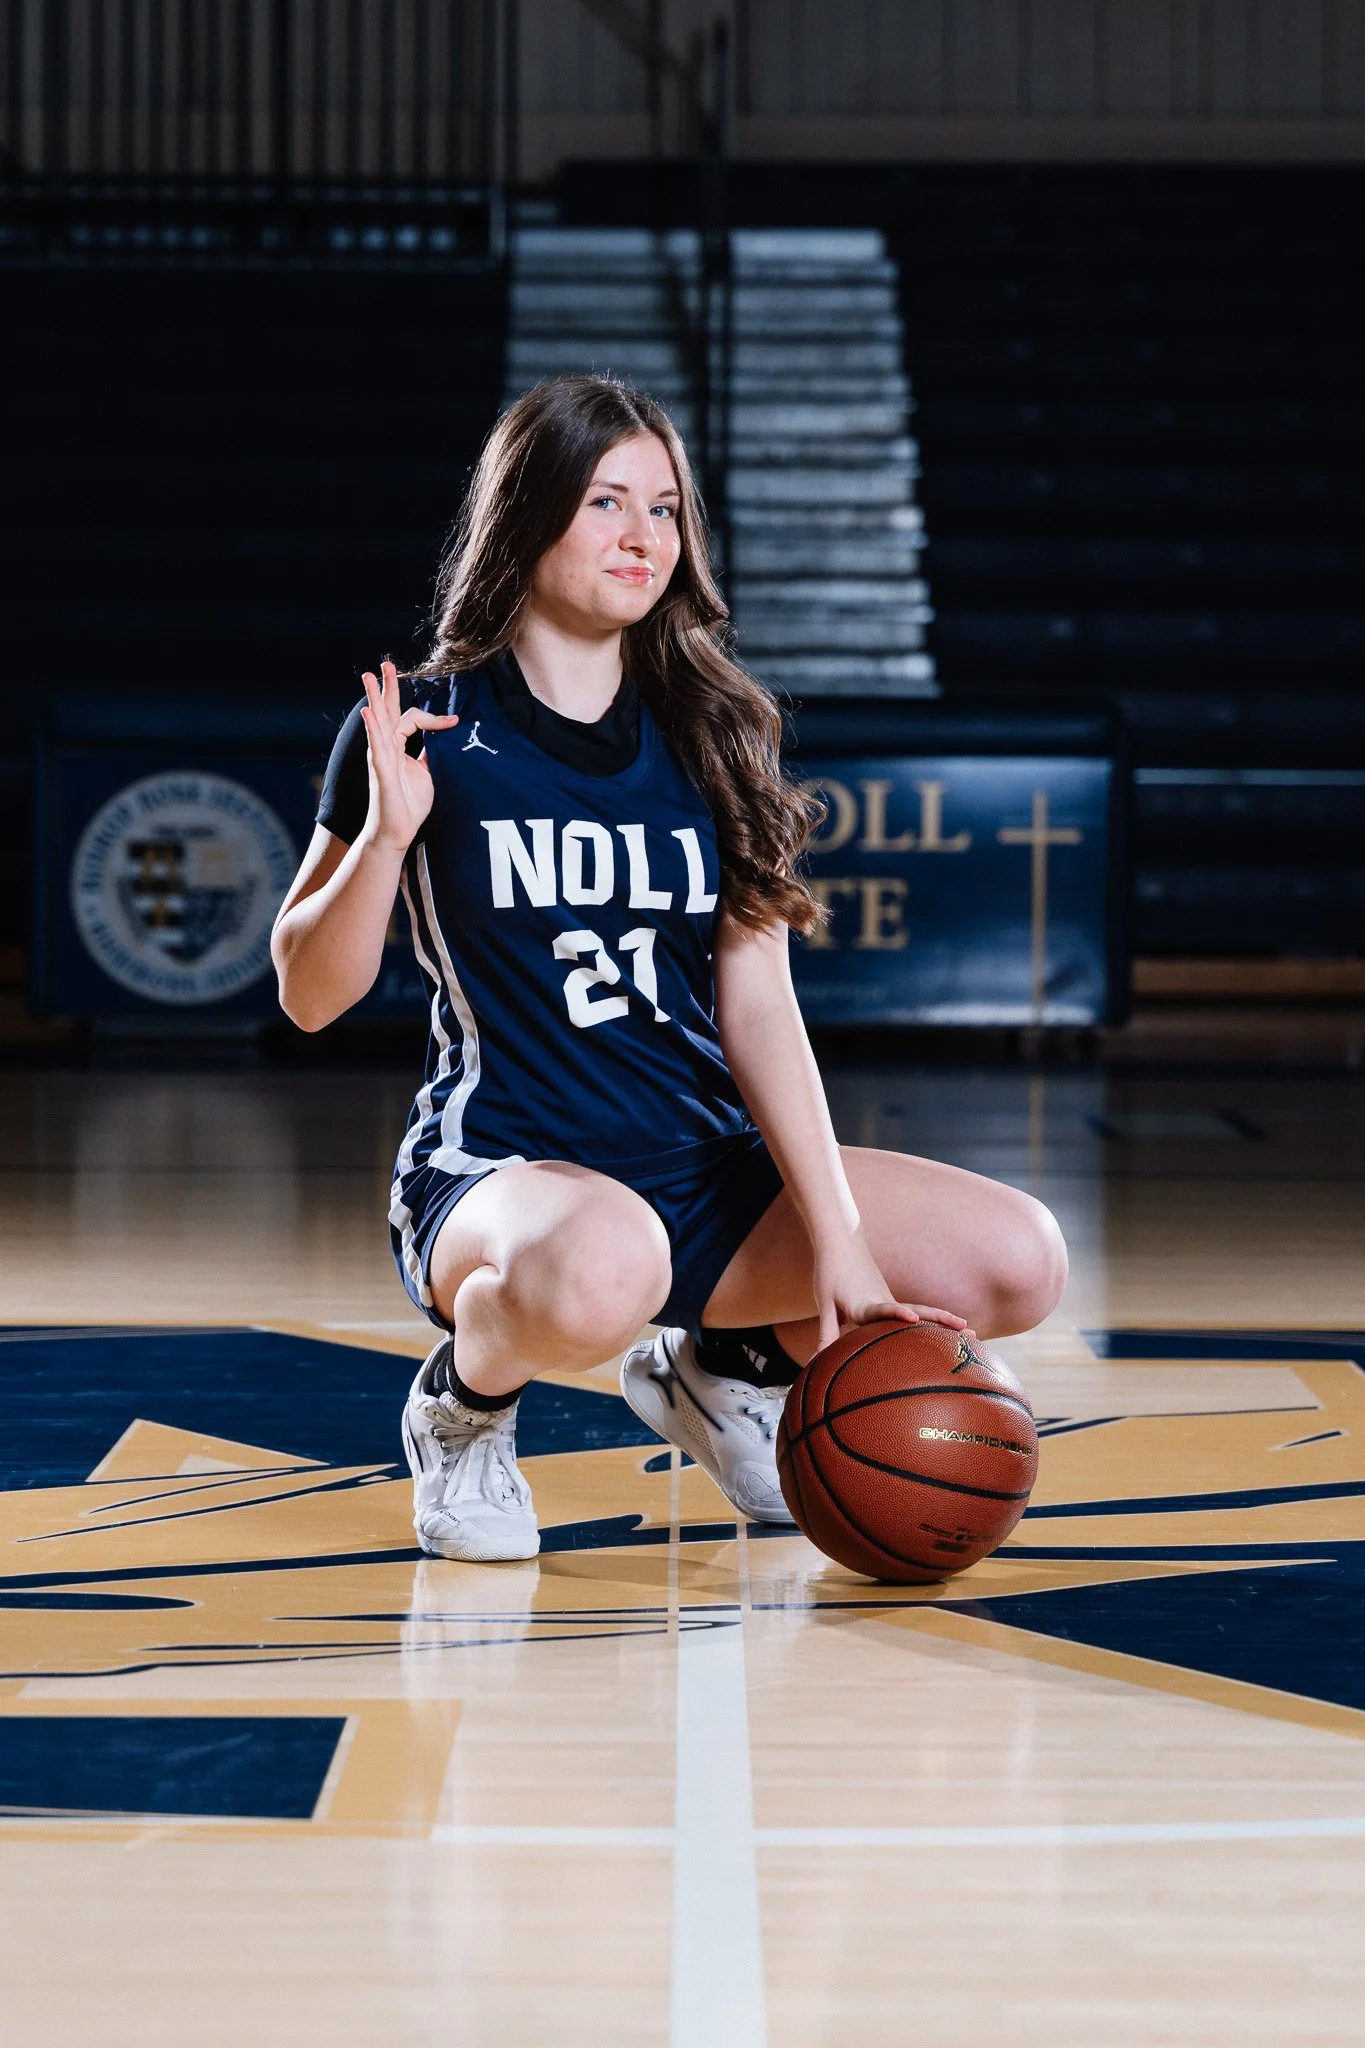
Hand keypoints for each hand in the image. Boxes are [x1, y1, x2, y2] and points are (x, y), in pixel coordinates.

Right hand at [360, 660, 458, 851]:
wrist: (396, 833)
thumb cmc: (408, 805)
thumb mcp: (427, 774)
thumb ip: (431, 754)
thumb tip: (443, 737)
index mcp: (398, 748)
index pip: (412, 720)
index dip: (434, 717)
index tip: (454, 721)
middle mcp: (386, 749)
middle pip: (386, 711)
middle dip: (387, 687)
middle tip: (386, 664)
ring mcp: (381, 760)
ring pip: (378, 723)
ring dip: (374, 699)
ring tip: (370, 677)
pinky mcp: (381, 773)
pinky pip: (377, 748)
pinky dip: (373, 729)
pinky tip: (370, 714)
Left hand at [811, 1226, 969, 1353]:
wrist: (841, 1244)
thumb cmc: (830, 1274)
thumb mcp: (824, 1305)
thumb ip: (824, 1334)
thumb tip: (816, 1363)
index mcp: (863, 1302)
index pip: (882, 1310)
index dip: (897, 1314)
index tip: (912, 1318)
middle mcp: (882, 1300)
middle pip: (916, 1310)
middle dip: (939, 1320)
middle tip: (967, 1328)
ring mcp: (891, 1300)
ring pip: (920, 1311)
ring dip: (943, 1320)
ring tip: (970, 1332)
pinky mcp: (892, 1301)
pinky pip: (914, 1313)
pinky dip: (932, 1321)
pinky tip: (947, 1331)